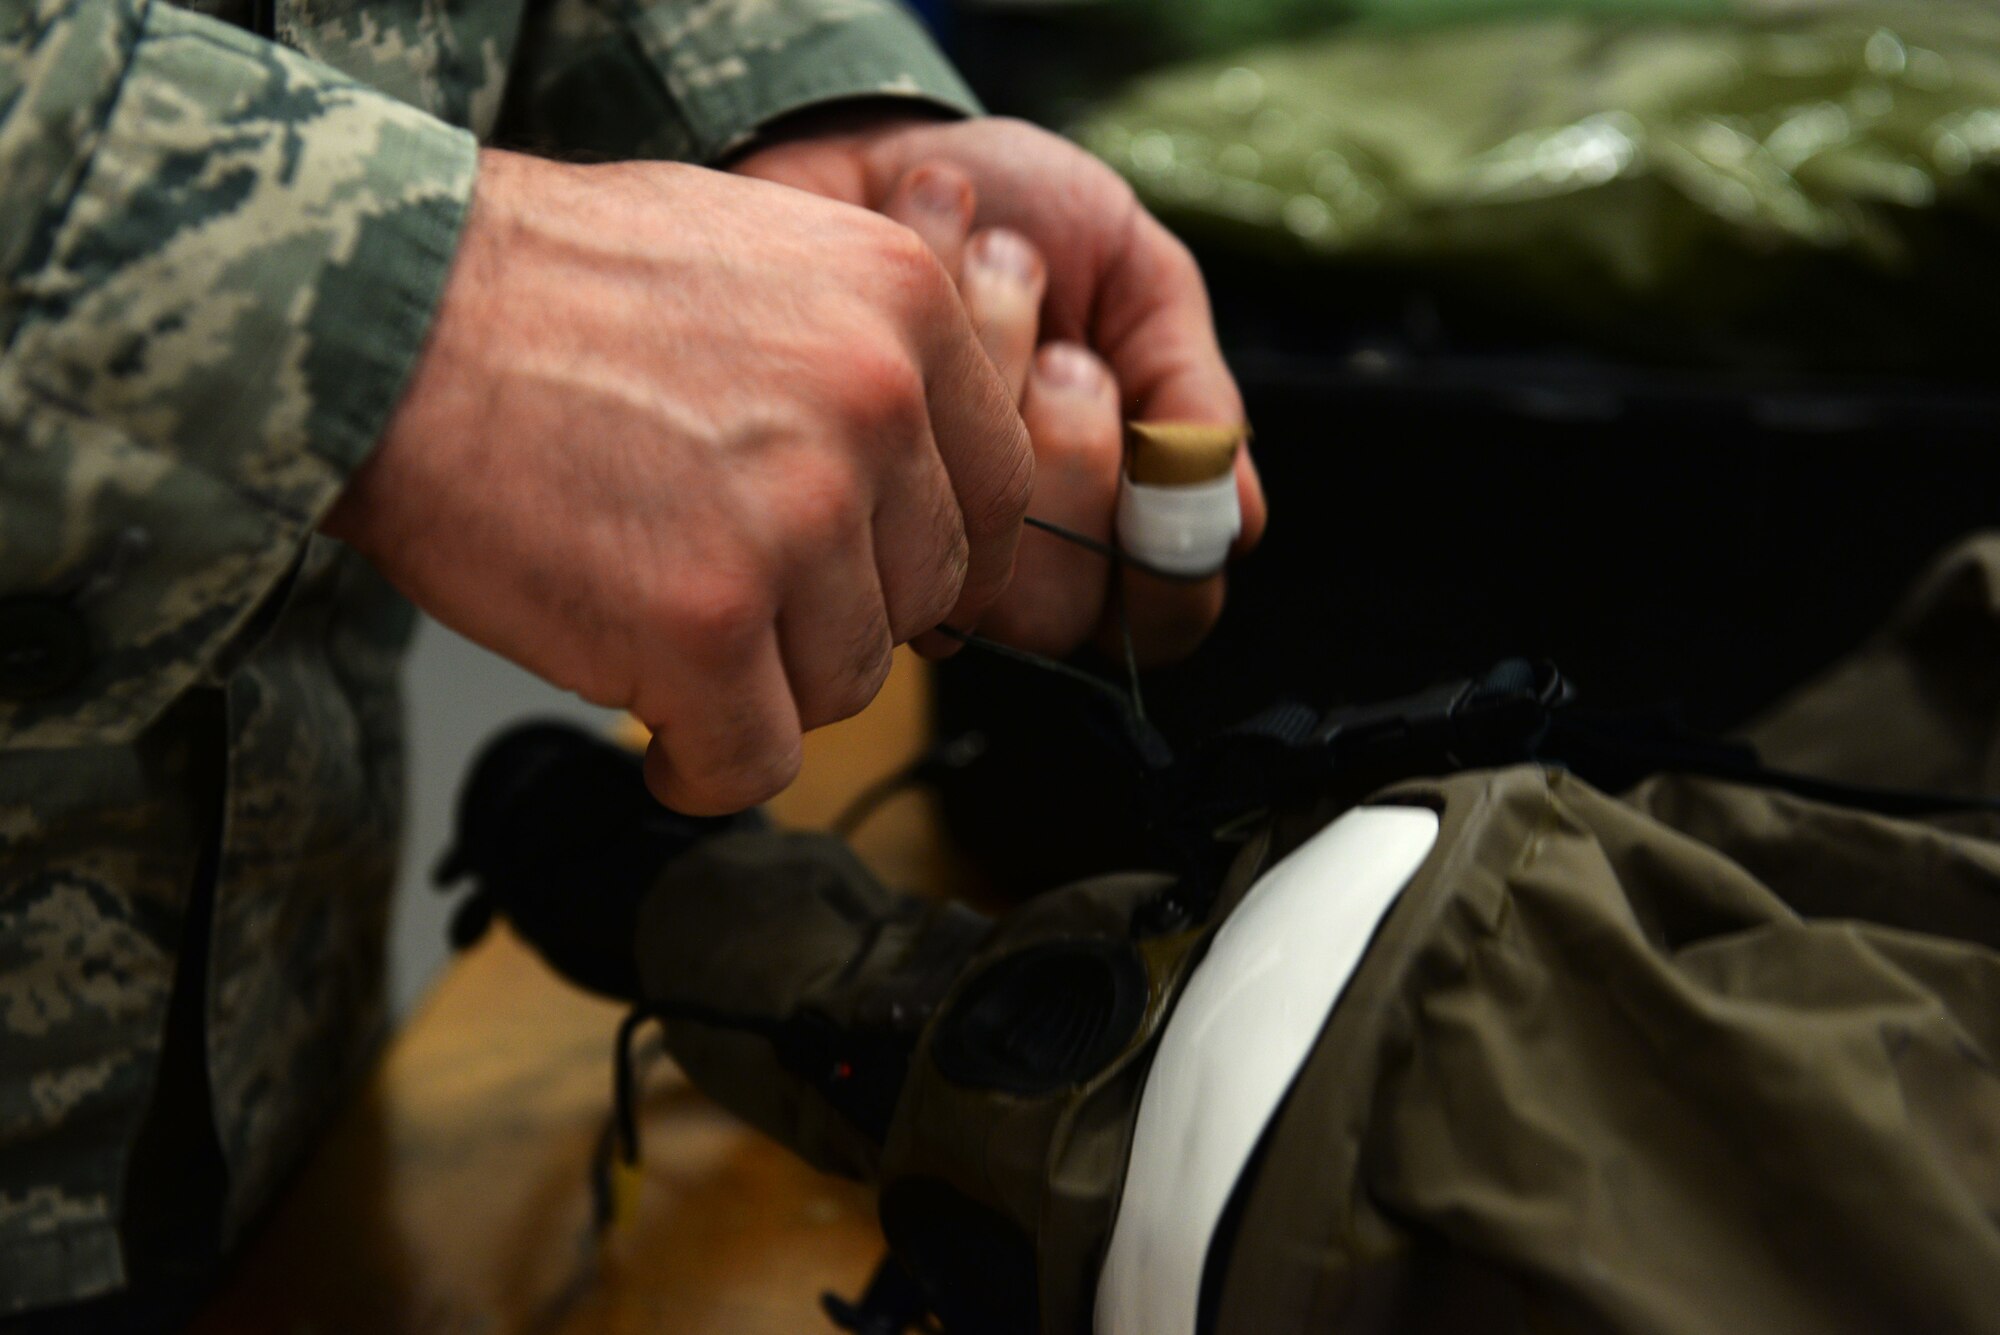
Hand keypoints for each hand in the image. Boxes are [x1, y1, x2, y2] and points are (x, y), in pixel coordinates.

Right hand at [323, 148, 1031, 814]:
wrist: (385, 316)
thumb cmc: (548, 287)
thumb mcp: (763, 252)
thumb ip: (869, 358)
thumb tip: (927, 486)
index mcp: (903, 307)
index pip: (1000, 491)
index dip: (932, 557)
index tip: (875, 584)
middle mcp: (875, 406)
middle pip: (922, 596)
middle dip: (836, 622)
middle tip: (743, 611)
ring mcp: (797, 517)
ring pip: (847, 682)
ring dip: (766, 690)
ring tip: (677, 648)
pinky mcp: (706, 621)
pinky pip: (759, 759)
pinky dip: (709, 771)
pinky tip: (662, 739)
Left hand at [732, 113, 1267, 660]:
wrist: (874, 145)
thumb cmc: (1018, 216)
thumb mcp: (1139, 277)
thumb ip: (1189, 392)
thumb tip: (1236, 519)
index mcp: (1108, 516)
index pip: (1161, 620)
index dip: (1168, 561)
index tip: (1152, 450)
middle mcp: (1009, 551)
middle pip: (1064, 605)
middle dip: (1071, 445)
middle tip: (1058, 348)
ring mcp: (912, 534)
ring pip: (977, 544)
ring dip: (1001, 375)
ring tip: (988, 280)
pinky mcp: (835, 498)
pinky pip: (892, 477)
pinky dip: (929, 343)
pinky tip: (921, 279)